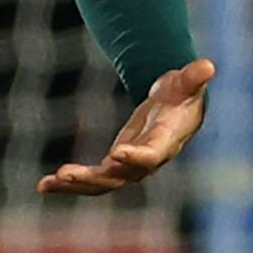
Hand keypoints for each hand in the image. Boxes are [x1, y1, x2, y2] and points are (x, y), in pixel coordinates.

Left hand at [40, 58, 214, 196]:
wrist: (178, 110)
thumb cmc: (183, 93)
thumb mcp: (187, 83)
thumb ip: (194, 77)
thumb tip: (208, 66)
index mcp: (165, 142)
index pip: (150, 155)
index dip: (135, 156)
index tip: (116, 154)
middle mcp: (146, 161)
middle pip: (120, 176)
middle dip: (93, 177)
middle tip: (67, 174)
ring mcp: (129, 166)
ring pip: (102, 183)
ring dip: (76, 185)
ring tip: (50, 182)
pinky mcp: (115, 165)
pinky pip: (92, 179)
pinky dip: (69, 184)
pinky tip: (44, 186)